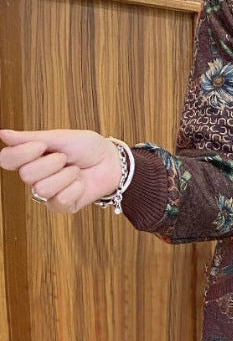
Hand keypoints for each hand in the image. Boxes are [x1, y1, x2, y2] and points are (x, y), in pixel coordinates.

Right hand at [0, 128, 122, 213]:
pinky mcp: (62, 206)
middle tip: (66, 158)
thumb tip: (2, 134)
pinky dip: (75, 188)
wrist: (113, 162)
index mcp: (31, 158)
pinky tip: (80, 183)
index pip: (7, 159)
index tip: (42, 145)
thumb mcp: (59, 137)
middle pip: (26, 175)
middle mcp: (35, 177)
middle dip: (51, 163)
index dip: (22, 153)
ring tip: (75, 171)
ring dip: (65, 175)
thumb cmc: (88, 148)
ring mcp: (48, 193)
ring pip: (42, 189)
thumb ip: (30, 138)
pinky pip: (60, 200)